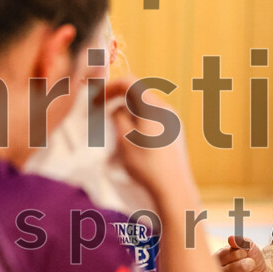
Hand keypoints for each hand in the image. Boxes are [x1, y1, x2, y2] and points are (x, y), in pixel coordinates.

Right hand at [103, 77, 195, 202]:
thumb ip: (118, 117)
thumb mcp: (124, 139)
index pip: (129, 83)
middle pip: (138, 94)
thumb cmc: (146, 165)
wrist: (173, 187)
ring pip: (145, 107)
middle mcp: (166, 109)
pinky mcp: (176, 132)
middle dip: (118, 101)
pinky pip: (154, 119)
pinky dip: (139, 122)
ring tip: (117, 132)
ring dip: (128, 113)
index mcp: (153, 107)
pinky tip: (133, 141)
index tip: (96, 101)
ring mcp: (173, 121)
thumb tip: (119, 108)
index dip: (109, 88)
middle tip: (103, 116)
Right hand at [215, 237, 272, 271]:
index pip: (231, 253)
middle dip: (249, 265)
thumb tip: (231, 239)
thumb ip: (241, 241)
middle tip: (249, 267)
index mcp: (217, 260)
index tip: (244, 255)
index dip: (243, 253)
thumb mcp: (249, 247)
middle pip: (238, 266)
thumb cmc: (251, 260)